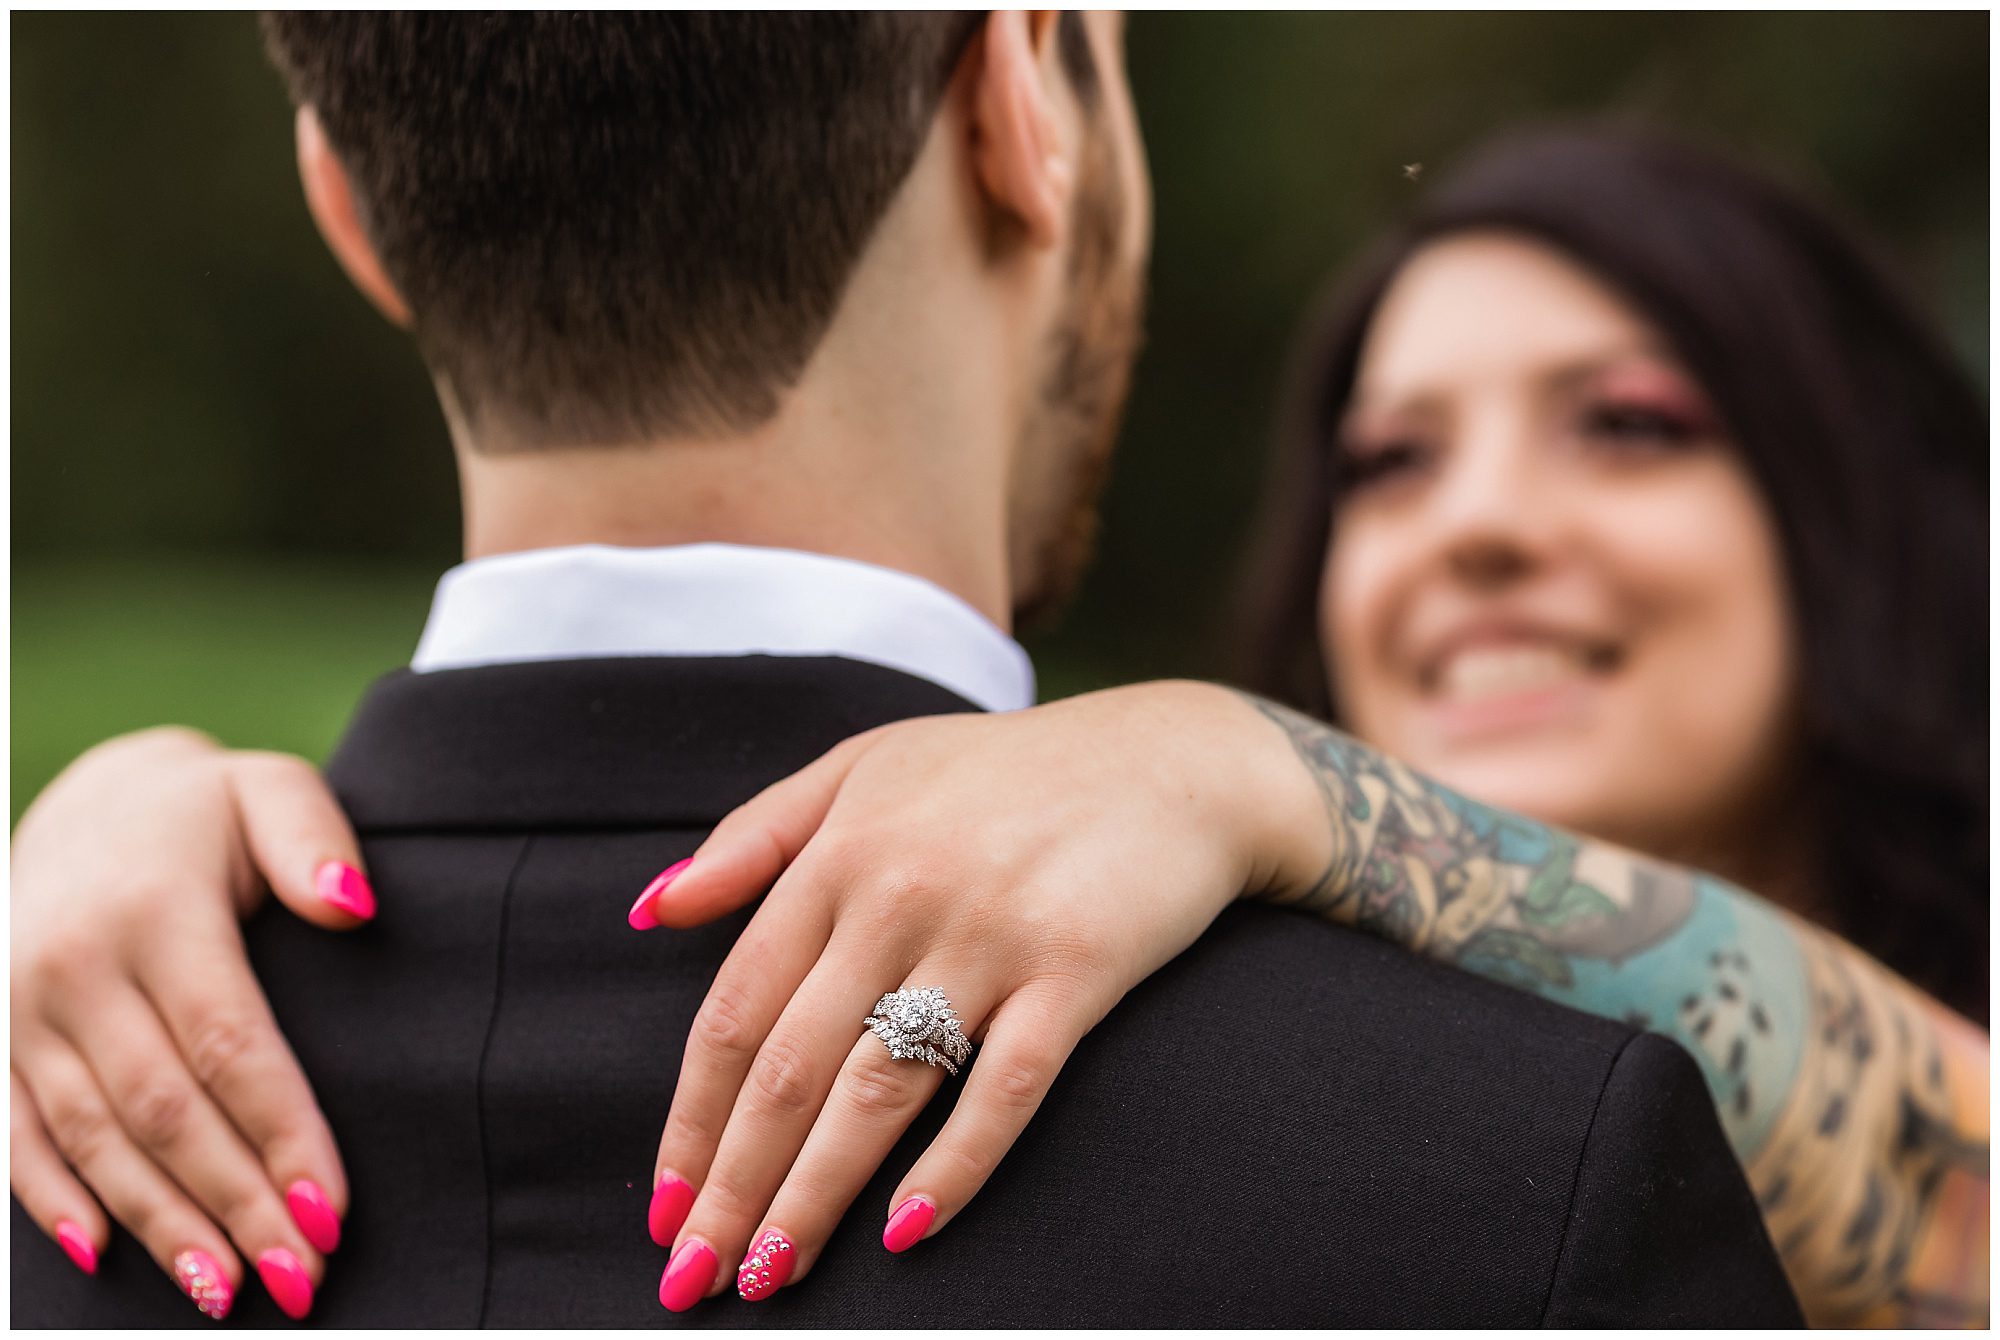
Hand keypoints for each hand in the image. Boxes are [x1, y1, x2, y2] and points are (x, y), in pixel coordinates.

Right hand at [10, 727, 368, 1319]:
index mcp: (155, 910)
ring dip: (160, 1223)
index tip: (332, 1210)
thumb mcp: (269, 790)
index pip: (229, 1044)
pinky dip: (53, 1200)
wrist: (91, 801)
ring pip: (93, 1139)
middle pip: (166, 1110)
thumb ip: (316, 840)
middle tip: (299, 1276)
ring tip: (226, 1292)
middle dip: (235, 1202)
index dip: (281, 1133)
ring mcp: (21, 1007)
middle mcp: (76, 965)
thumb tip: (354, 908)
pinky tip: (102, 1256)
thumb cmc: (207, 813)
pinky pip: (14, 1134)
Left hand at [627, 681, 1324, 1307]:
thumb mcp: (864, 767)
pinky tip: (908, 1230)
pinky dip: (956, 1165)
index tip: (664, 1204)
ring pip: (879, 1092)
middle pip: (791, 1069)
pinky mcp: (1075, 970)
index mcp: (838, 853)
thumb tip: (652, 910)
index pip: (737, 1012)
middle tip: (696, 1277)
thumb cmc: (1004, 771)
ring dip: (814, 1197)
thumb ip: (755, 835)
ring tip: (770, 1276)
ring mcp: (990, 935)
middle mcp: (900, 895)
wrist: (1171, 759)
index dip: (692, 1120)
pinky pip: (1004, 1087)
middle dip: (734, 1187)